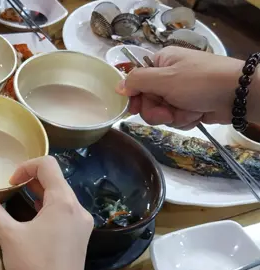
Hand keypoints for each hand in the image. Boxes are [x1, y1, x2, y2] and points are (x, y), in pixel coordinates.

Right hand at [0, 156, 92, 269]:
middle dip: (32, 180)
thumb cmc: (32, 266)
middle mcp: (78, 209)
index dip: (26, 167)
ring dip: (40, 194)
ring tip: (19, 201)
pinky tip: (33, 220)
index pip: (49, 166)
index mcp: (64, 202)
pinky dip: (48, 209)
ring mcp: (82, 225)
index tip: (9, 183)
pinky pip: (65, 213)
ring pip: (61, 197)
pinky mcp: (80, 238)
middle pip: (57, 180)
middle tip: (10, 189)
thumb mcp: (8, 235)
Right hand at [116, 46, 244, 129]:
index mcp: (161, 63)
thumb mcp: (164, 79)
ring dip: (173, 116)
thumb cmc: (200, 81)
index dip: (134, 97)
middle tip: (168, 111)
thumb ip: (137, 81)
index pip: (135, 82)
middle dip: (157, 111)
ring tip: (189, 111)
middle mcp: (168, 77)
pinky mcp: (190, 106)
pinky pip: (176, 119)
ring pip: (161, 113)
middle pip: (147, 101)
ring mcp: (180, 93)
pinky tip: (196, 114)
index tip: (135, 109)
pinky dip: (185, 119)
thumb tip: (117, 86)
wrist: (238, 94)